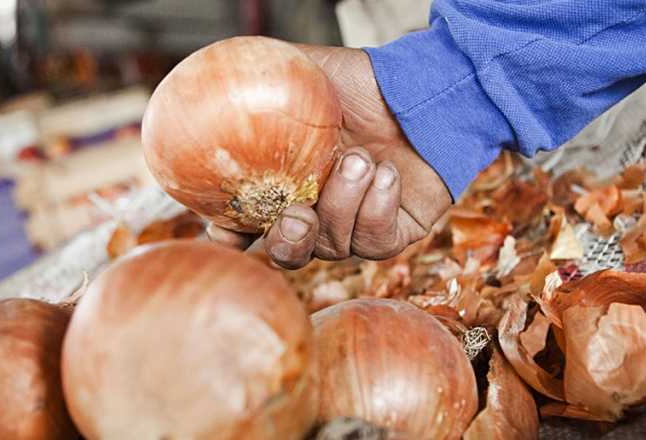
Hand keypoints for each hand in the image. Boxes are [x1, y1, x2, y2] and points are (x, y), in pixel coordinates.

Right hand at [208, 44, 452, 268]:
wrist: (425, 90)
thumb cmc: (365, 83)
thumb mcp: (307, 74)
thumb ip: (265, 83)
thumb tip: (220, 87)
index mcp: (288, 183)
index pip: (248, 223)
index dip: (232, 234)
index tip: (224, 229)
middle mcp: (318, 212)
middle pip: (288, 252)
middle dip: (288, 241)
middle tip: (298, 214)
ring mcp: (354, 227)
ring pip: (333, 245)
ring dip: (344, 202)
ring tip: (360, 160)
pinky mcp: (393, 233)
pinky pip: (375, 243)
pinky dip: (377, 209)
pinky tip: (387, 174)